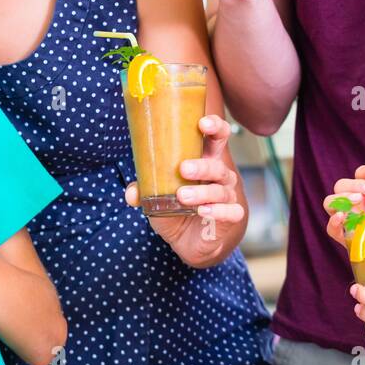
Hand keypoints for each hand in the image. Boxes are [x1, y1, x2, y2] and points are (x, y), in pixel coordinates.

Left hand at [125, 114, 243, 265]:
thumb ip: (144, 191)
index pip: (217, 138)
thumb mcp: (158, 198)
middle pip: (218, 164)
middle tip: (184, 168)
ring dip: (202, 192)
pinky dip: (218, 211)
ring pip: (220, 190)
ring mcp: (228, 196)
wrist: (192, 240)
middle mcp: (220, 176)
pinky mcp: (232, 216)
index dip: (215, 127)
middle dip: (203, 165)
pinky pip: (231, 212)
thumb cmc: (178, 208)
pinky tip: (203, 211)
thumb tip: (132, 192)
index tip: (202, 123)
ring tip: (182, 196)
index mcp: (205, 161)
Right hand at [323, 165, 364, 246]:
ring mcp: (349, 219)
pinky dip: (333, 221)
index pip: (360, 175)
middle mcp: (356, 203)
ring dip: (342, 198)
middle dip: (355, 184)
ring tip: (358, 200)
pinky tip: (341, 216)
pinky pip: (331, 228)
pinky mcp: (346, 238)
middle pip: (341, 185)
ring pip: (330, 202)